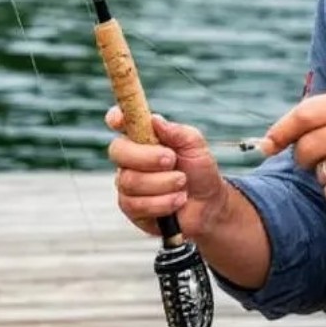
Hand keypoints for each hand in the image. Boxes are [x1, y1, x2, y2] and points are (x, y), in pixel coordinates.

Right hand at [106, 108, 228, 238]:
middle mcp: (130, 159)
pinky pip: (136, 205)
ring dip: (162, 183)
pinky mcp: (131, 208)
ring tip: (182, 183)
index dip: (116, 117)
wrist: (209, 204)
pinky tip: (177, 200)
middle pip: (118, 151)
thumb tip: (155, 119)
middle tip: (171, 160)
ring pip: (129, 181)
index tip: (118, 119)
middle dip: (146, 157)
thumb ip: (177, 132)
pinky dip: (162, 202)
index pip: (120, 122)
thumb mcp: (196, 147)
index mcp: (143, 137)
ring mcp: (128, 183)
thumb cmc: (200, 171)